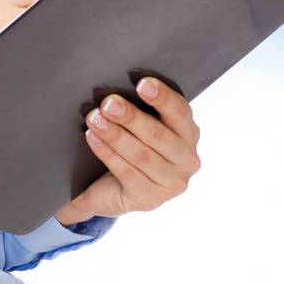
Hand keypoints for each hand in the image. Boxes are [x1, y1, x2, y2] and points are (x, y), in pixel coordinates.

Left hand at [54, 76, 200, 223]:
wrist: (114, 191)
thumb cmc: (131, 149)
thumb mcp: (142, 129)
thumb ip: (142, 110)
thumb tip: (118, 90)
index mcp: (189, 135)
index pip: (180, 113)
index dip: (162, 97)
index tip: (142, 84)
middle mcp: (187, 160)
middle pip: (157, 135)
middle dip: (131, 117)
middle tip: (108, 103)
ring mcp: (171, 184)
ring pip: (141, 154)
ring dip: (115, 134)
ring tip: (94, 119)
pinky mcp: (150, 199)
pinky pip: (127, 172)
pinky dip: (107, 153)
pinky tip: (93, 138)